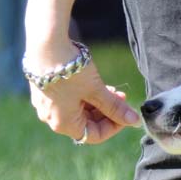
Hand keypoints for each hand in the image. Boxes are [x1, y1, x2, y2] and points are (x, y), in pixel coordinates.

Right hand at [26, 40, 140, 144]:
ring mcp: (47, 104)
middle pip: (87, 122)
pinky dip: (87, 95)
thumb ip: (115, 108)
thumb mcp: (97, 91)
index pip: (95, 135)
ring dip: (100, 103)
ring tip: (114, 90)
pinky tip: (99, 85)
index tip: (127, 114)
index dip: (115, 126)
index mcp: (63, 124)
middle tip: (123, 99)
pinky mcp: (46, 89)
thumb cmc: (71, 71)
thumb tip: (134, 121)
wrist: (45, 43)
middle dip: (108, 112)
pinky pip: (70, 99)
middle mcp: (52, 117)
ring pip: (80, 110)